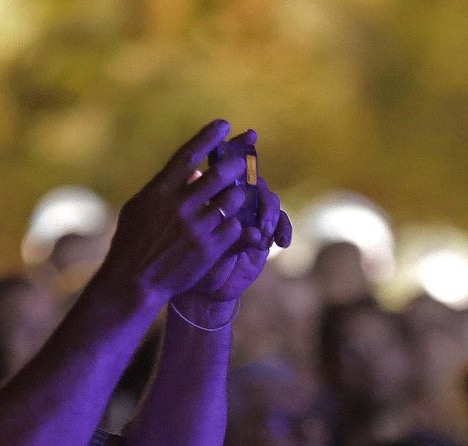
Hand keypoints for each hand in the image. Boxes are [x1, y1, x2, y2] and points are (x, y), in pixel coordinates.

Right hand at [94, 120, 252, 308]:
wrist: (134, 282)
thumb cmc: (131, 244)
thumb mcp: (139, 209)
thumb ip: (164, 188)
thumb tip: (192, 171)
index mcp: (160, 191)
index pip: (189, 154)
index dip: (209, 137)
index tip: (224, 125)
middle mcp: (180, 205)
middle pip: (219, 173)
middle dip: (235, 165)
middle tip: (241, 163)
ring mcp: (196, 227)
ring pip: (233, 199)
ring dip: (238, 195)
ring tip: (237, 197)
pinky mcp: (210, 248)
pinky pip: (235, 226)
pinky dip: (235, 223)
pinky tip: (232, 226)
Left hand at [173, 152, 293, 315]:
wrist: (201, 287)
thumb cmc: (184, 257)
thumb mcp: (184, 231)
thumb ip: (191, 204)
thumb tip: (195, 174)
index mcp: (213, 190)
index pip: (228, 163)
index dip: (240, 147)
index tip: (250, 135)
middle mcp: (235, 198)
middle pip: (252, 178)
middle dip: (255, 185)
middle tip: (250, 193)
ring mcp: (252, 214)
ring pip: (268, 199)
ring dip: (268, 212)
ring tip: (261, 230)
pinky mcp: (266, 233)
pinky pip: (281, 223)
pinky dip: (283, 229)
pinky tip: (281, 240)